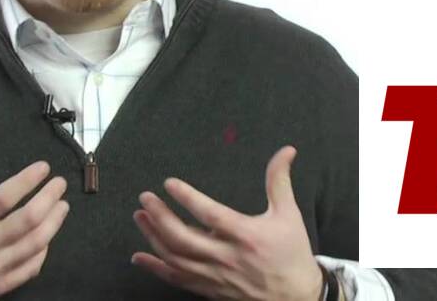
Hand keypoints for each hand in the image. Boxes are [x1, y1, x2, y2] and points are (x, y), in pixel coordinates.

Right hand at [0, 140, 69, 300]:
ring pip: (34, 244)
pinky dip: (43, 252)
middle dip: (49, 198)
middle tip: (60, 184)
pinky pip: (29, 269)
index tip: (43, 168)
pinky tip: (47, 239)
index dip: (27, 180)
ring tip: (62, 206)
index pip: (4, 197)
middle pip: (28, 220)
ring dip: (53, 223)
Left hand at [131, 145, 323, 300]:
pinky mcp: (210, 289)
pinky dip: (155, 267)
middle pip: (184, 238)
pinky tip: (139, 256)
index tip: (169, 183)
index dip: (187, 198)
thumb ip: (279, 181)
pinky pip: (177, 279)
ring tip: (140, 217)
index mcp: (246, 235)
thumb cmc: (292, 253)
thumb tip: (286, 150)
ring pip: (176, 258)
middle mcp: (227, 257)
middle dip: (160, 216)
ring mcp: (216, 275)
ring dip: (153, 237)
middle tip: (145, 198)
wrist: (297, 297)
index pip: (210, 215)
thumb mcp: (288, 214)